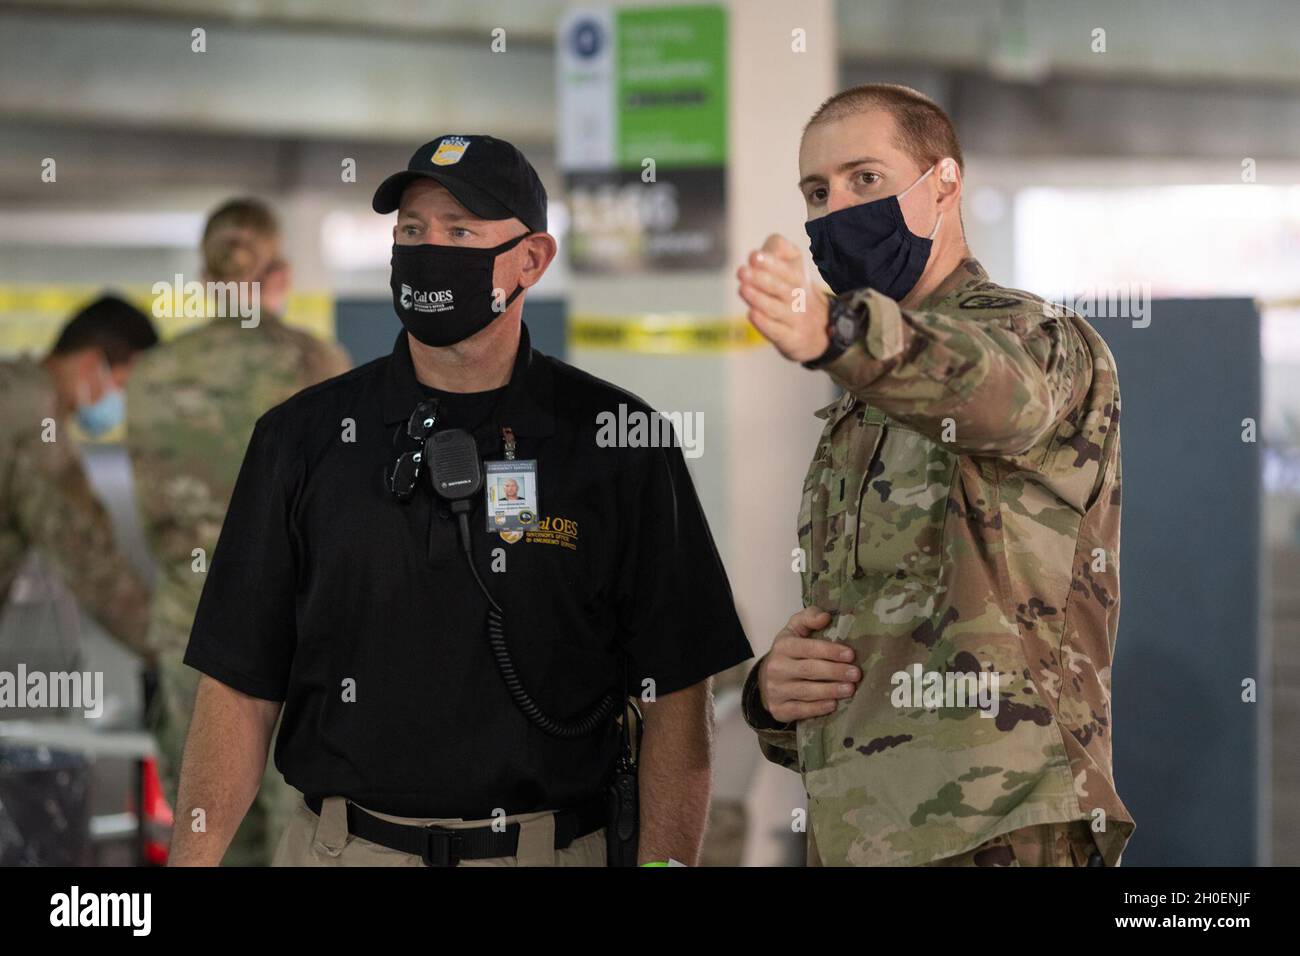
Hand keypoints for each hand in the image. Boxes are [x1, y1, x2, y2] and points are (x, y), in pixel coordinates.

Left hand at [736, 233, 828, 362]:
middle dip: (762, 279)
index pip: (787, 270)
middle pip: (782, 288)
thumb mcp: (794, 265)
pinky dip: (765, 324)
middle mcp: (799, 299)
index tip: (754, 256)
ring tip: (743, 289)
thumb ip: (780, 250)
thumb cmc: (796, 293)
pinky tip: (751, 314)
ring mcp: (796, 320)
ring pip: (778, 310)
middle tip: (742, 271)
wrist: (822, 331)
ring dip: (760, 299)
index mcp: (799, 279)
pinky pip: (778, 332)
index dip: (771, 263)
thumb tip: (761, 249)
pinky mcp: (791, 340)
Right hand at [757, 607, 859, 721]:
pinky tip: (833, 705)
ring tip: (850, 689)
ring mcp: (776, 690)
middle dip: (835, 672)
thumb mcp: (795, 630)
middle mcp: (776, 668)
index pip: (808, 648)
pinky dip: (817, 708)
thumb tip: (826, 616)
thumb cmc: (789, 652)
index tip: (851, 655)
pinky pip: (800, 710)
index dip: (830, 651)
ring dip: (830, 691)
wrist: (766, 680)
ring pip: (806, 691)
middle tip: (856, 674)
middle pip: (809, 670)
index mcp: (783, 646)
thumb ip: (809, 617)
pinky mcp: (779, 709)